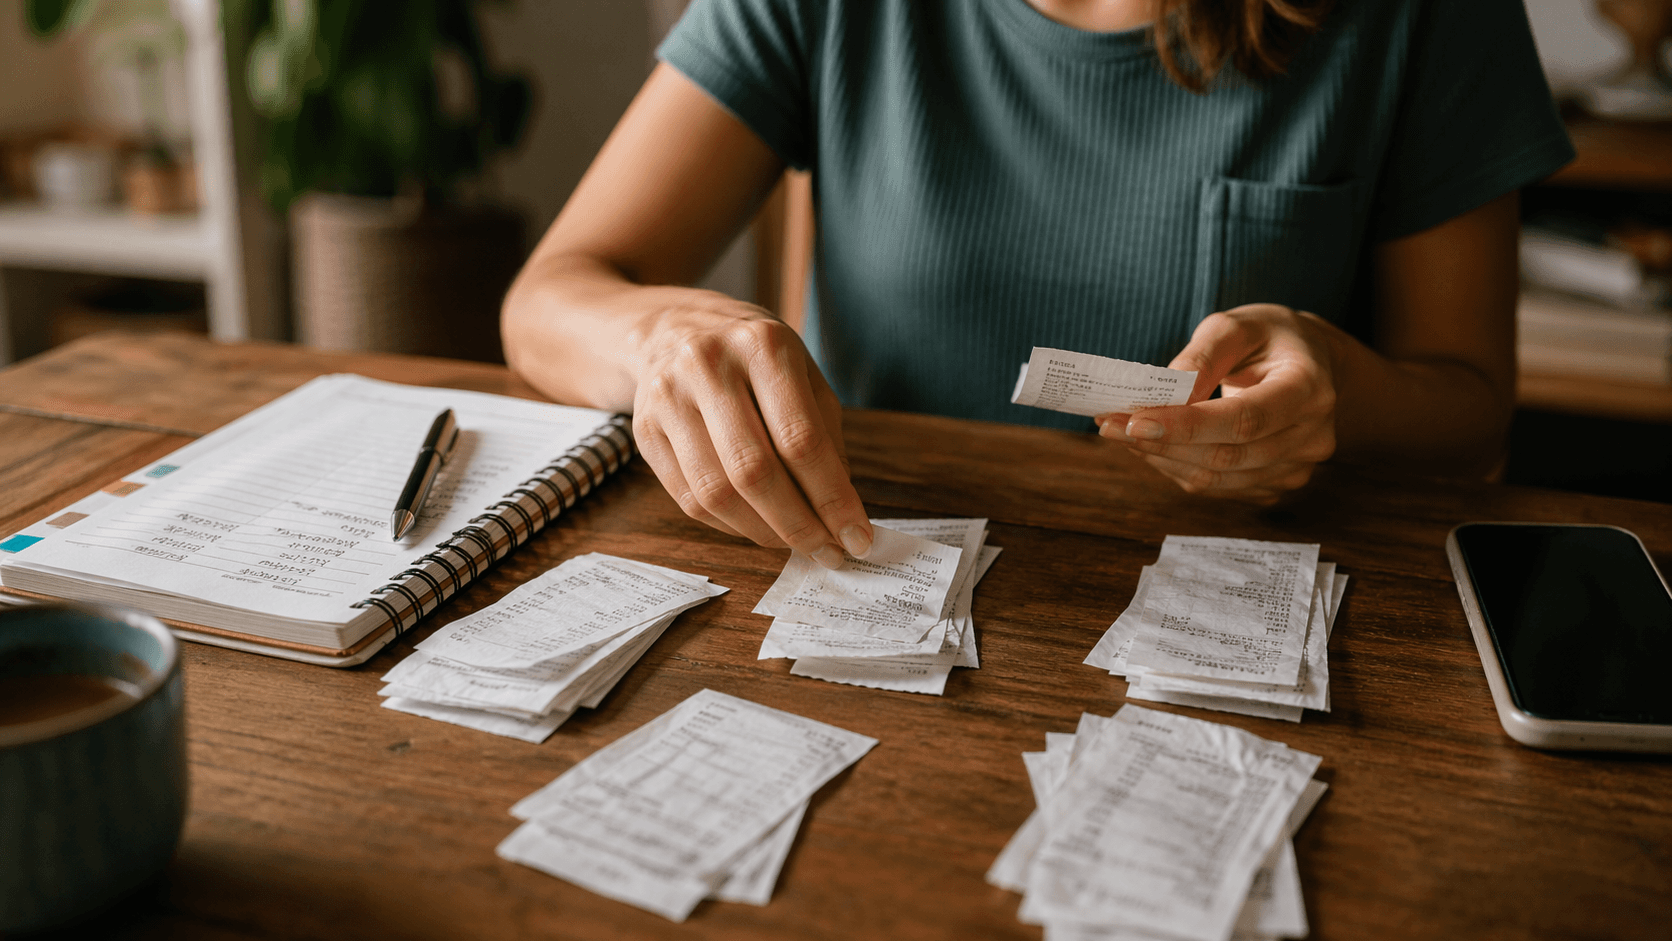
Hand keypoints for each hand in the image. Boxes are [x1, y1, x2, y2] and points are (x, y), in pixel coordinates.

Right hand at [630, 302, 873, 566]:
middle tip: (828, 553)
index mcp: (762, 345)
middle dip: (798, 525)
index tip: (857, 537)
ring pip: (716, 492)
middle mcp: (708, 366)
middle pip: (754, 470)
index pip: (800, 438)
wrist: (673, 326)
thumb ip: (825, 437)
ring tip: (795, 543)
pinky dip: (730, 525)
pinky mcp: (644, 430)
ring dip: (763, 532)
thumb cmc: (754, 358)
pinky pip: (688, 498)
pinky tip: (757, 526)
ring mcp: (668, 398)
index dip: (832, 498)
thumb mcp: (803, 375)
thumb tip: (840, 513)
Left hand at [1096, 304, 1340, 503]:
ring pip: (1217, 478)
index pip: (1245, 419)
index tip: (1135, 420)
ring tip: (1120, 433)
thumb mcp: (1236, 326)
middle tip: (1109, 425)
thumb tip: (1164, 396)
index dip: (1188, 426)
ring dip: (1161, 458)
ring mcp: (1296, 467)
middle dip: (1161, 443)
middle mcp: (1311, 436)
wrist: (1310, 363)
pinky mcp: (1275, 484)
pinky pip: (1217, 485)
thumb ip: (1201, 357)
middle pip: (1227, 455)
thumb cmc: (1268, 338)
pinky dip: (1176, 466)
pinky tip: (1150, 445)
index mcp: (1309, 389)